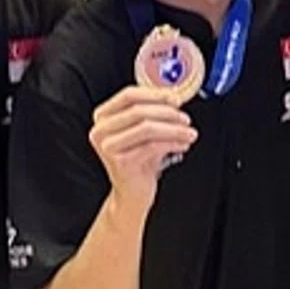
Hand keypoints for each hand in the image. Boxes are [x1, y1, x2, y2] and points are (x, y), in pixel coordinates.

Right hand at [89, 86, 196, 213]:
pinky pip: (152, 146)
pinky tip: (183, 145)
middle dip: (168, 113)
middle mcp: (100, 131)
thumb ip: (153, 113)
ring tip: (189, 133)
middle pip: (138, 111)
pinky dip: (172, 143)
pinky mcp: (120, 163)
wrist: (132, 193)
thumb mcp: (143, 132)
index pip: (129, 95)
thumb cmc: (138, 160)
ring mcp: (108, 147)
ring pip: (147, 128)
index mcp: (103, 117)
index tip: (176, 99)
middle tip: (186, 119)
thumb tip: (174, 98)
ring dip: (174, 129)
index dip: (155, 94)